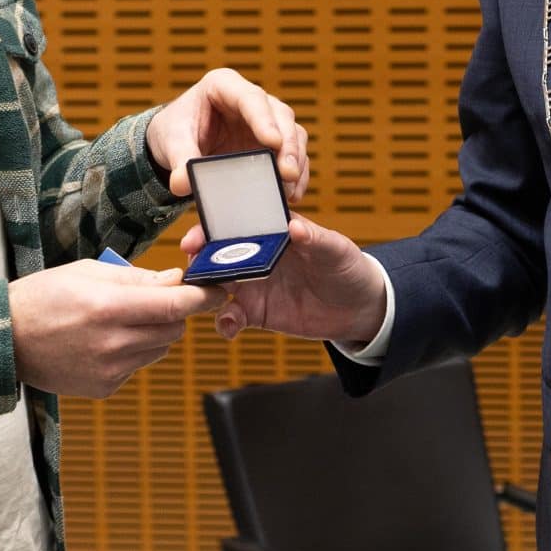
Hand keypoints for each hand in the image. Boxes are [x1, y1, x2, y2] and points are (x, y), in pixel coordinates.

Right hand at [10, 260, 221, 397]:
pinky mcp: (105, 387)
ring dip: (154, 333)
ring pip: (160, 349)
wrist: (5, 341)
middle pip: (173, 328)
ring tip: (119, 321)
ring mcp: (110, 370)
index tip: (220, 289)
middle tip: (151, 299)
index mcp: (109, 307)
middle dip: (173, 311)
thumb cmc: (44, 297)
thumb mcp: (88, 272)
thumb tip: (176, 280)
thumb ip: (136, 278)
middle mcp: (114, 342)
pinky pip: (139, 366)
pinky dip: (133, 352)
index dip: (204, 297)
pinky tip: (103, 342)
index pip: (175, 304)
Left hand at [148, 68, 308, 200]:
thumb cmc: (176, 130)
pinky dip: (296, 174)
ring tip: (288, 189)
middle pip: (280, 114)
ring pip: (293, 132)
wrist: (179, 142)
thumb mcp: (171, 141)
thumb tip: (182, 183)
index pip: (250, 98)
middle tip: (287, 173)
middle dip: (287, 144)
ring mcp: (266, 119)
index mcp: (224, 85)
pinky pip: (293, 153)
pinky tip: (291, 194)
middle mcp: (251, 99)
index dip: (264, 119)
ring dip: (295, 160)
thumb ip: (179, 159)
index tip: (273, 142)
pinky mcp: (273, 142)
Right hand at [180, 214, 385, 345]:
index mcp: (272, 231)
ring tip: (203, 301)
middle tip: (191, 271)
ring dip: (205, 292)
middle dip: (199, 261)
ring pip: (217, 285)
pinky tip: (229, 327)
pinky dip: (224, 322)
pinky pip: (232, 316)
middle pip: (218, 254)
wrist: (359, 309)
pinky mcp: (257, 311)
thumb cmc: (349, 268)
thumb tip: (296, 227)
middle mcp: (257, 255)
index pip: (236, 223)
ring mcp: (254, 284)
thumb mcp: (338, 250)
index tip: (197, 237)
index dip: (213, 227)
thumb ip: (316, 239)